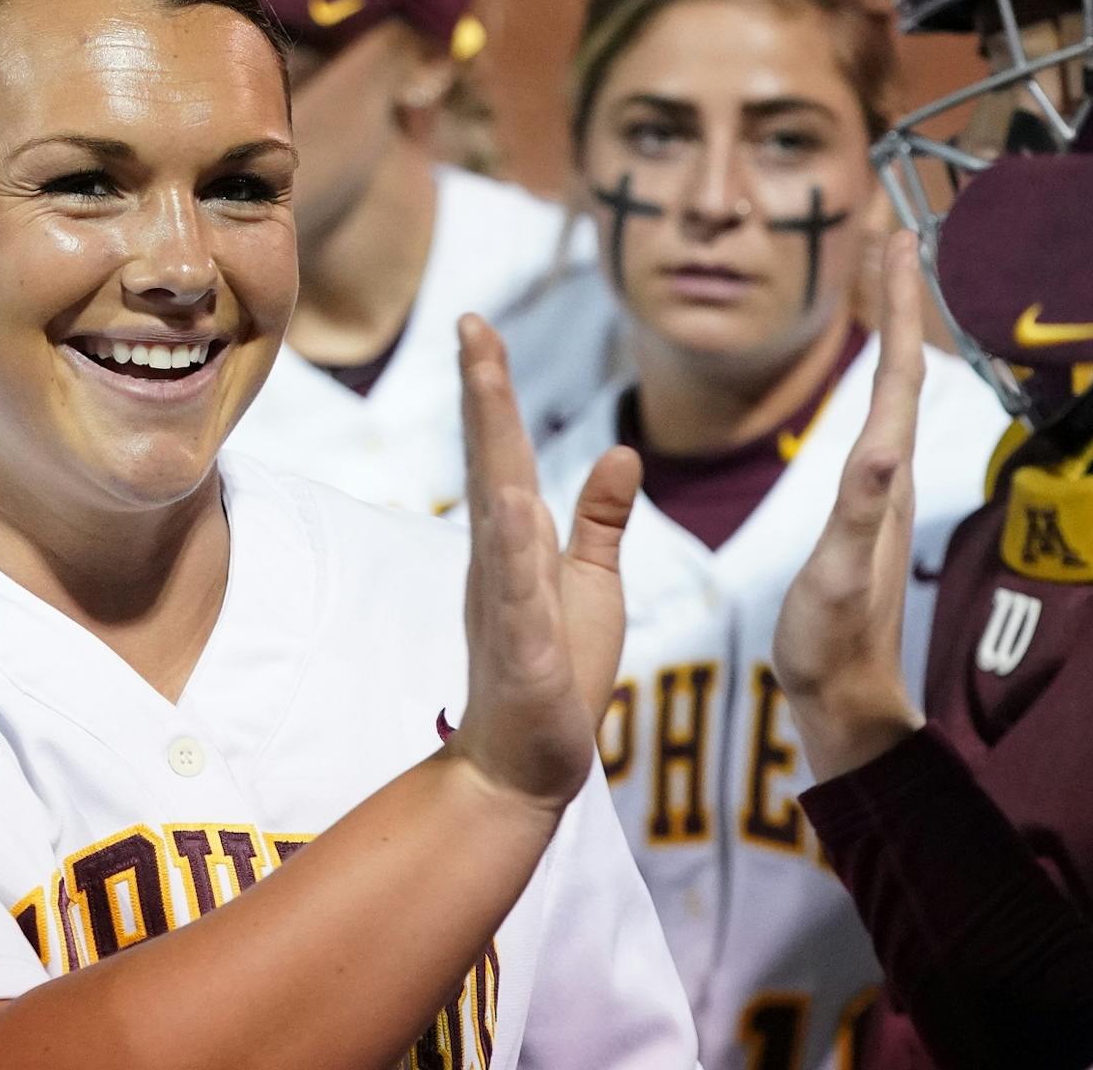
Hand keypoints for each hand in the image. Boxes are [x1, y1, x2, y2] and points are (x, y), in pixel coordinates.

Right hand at [446, 315, 641, 810]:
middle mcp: (500, 558)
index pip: (506, 449)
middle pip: (492, 460)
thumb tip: (621, 450)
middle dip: (483, 392)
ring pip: (497, 510)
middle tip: (470, 324)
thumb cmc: (558, 673)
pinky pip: (519, 591)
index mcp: (518, 540)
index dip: (493, 387)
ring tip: (485, 383)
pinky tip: (514, 505)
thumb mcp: (592, 583)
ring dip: (491, 447)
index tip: (478, 325)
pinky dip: (515, 549)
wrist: (525, 766)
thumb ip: (600, 519)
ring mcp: (506, 600)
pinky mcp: (523, 649)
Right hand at [773, 231, 927, 780]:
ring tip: (878, 280)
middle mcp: (890, 473)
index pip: (893, 371)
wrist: (845, 699)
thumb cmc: (831, 644)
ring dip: (886, 328)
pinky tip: (866, 376)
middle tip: (890, 232)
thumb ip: (858, 512)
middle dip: (894, 296)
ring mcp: (880, 491)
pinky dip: (870, 378)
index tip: (896, 237)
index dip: (894, 303)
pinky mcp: (864, 508)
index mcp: (881, 478)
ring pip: (889, 387)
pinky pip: (872, 419)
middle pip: (897, 364)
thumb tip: (881, 447)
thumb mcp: (838, 577)